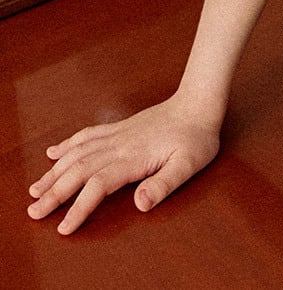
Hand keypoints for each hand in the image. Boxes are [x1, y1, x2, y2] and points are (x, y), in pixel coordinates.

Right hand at [27, 96, 220, 234]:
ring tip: (34, 189)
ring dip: (54, 171)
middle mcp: (119, 145)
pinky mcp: (120, 128)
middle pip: (79, 169)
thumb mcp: (189, 165)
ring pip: (78, 153)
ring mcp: (118, 134)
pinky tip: (53, 152)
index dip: (79, 207)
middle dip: (54, 192)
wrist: (198, 104)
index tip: (63, 228)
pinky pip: (88, 135)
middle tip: (33, 212)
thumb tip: (139, 204)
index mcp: (133, 157)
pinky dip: (67, 145)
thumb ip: (164, 184)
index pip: (98, 185)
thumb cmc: (196, 138)